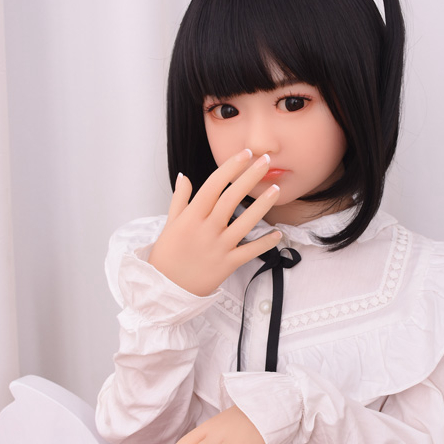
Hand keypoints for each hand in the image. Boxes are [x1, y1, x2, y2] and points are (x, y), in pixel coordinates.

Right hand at [148, 149, 281, 295]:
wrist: (165, 290)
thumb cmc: (166, 256)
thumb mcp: (169, 224)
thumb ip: (179, 199)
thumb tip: (183, 176)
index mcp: (191, 216)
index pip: (214, 185)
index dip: (231, 167)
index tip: (245, 153)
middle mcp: (206, 229)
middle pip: (232, 198)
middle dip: (250, 177)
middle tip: (265, 160)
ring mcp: (218, 247)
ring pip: (245, 222)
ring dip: (263, 205)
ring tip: (276, 189)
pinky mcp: (227, 265)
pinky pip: (250, 252)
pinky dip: (265, 243)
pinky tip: (278, 233)